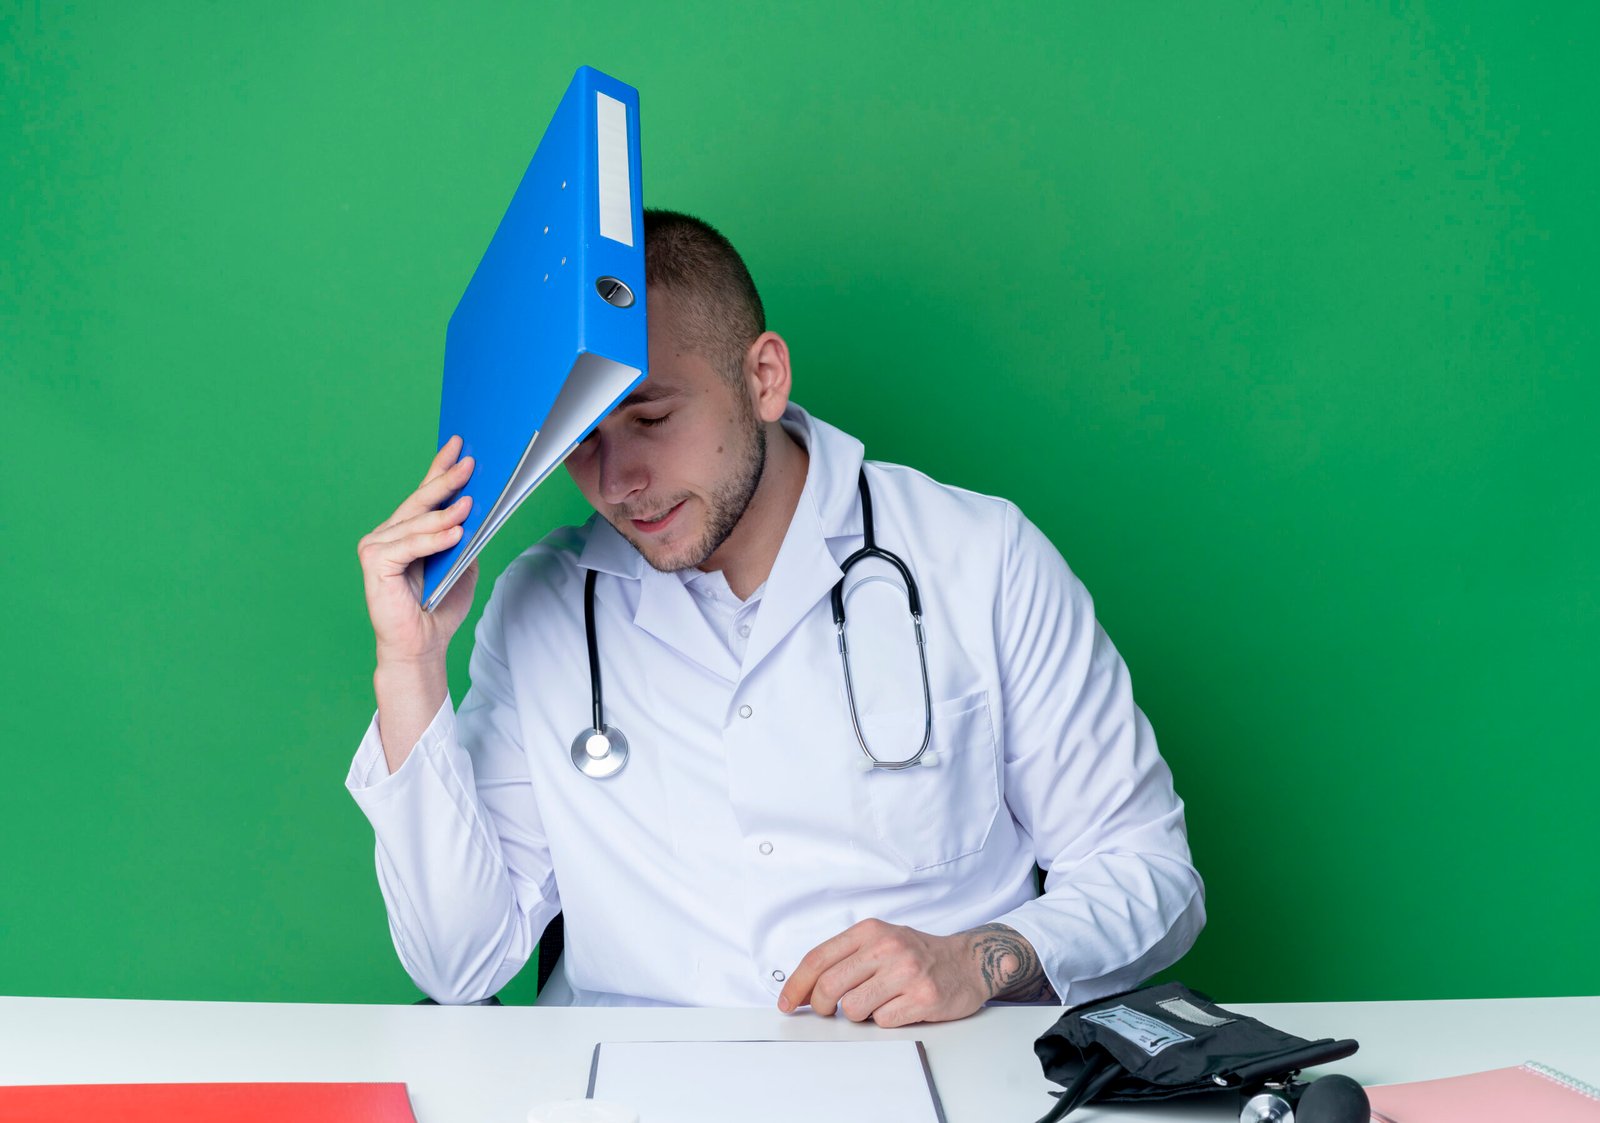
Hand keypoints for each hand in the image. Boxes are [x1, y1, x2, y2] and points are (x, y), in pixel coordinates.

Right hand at [356, 434, 479, 665]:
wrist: (423, 645)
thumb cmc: (439, 607)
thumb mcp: (463, 563)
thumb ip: (465, 536)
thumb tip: (478, 505)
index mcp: (407, 531)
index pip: (424, 494)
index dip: (440, 469)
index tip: (458, 445)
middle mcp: (387, 533)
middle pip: (419, 501)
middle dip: (446, 481)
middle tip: (470, 463)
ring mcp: (377, 547)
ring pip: (415, 523)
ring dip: (445, 514)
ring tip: (470, 505)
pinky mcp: (374, 564)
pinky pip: (408, 546)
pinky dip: (432, 540)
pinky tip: (454, 534)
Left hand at [776, 919, 1011, 1027]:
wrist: (967, 962)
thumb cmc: (917, 954)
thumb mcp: (880, 940)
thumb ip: (844, 958)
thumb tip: (803, 990)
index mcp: (870, 931)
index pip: (818, 958)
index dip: (796, 985)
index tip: (786, 1004)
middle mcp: (887, 948)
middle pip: (829, 986)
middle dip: (821, 1005)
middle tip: (828, 1010)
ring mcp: (906, 972)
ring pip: (852, 1009)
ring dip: (857, 1014)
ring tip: (876, 1002)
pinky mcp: (922, 998)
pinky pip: (881, 1022)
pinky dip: (884, 1020)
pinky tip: (898, 1007)